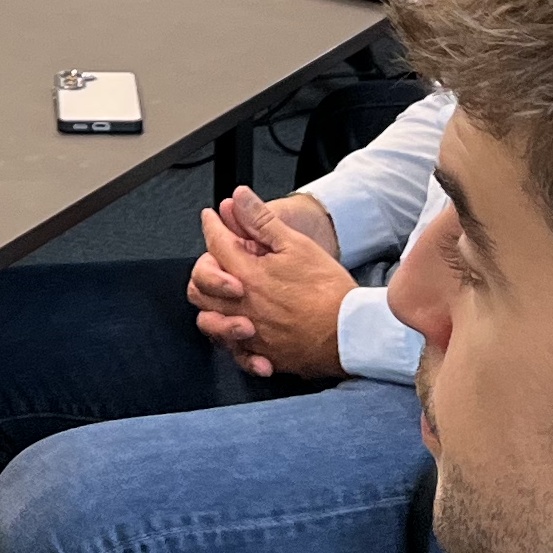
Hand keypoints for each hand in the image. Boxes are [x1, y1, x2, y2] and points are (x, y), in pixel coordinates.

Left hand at [188, 187, 355, 379]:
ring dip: (211, 305)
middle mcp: (241, 307)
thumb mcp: (296, 244)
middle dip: (206, 266)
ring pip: (209, 321)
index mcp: (247, 276)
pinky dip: (233, 343)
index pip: (215, 244)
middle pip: (200, 286)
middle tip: (218, 257)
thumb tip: (239, 197)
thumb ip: (261, 220)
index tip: (212, 218)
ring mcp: (250, 335)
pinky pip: (234, 353)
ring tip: (226, 294)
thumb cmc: (328, 289)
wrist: (352, 330)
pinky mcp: (263, 355)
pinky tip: (243, 332)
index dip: (213, 226)